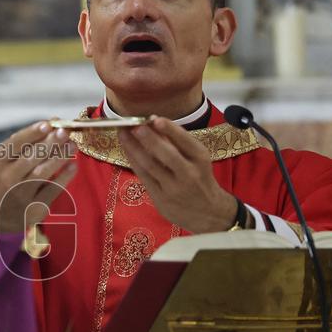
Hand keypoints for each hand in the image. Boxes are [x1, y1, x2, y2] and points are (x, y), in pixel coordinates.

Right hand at [0, 121, 76, 234]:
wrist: (4, 215)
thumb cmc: (11, 179)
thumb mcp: (11, 161)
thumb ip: (30, 142)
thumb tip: (54, 122)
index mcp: (1, 161)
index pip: (16, 144)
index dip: (32, 133)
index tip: (48, 124)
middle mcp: (8, 177)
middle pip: (30, 157)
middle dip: (49, 143)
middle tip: (65, 132)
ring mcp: (21, 193)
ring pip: (41, 173)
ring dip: (58, 158)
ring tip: (72, 146)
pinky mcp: (35, 206)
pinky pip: (52, 190)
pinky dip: (64, 177)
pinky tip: (73, 166)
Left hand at [117, 117, 236, 233]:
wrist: (207, 212)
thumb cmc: (199, 178)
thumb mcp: (196, 159)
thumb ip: (177, 142)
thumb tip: (154, 122)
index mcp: (201, 159)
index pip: (185, 141)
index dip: (170, 129)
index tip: (155, 118)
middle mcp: (189, 173)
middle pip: (167, 154)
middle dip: (149, 139)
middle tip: (134, 126)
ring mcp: (173, 187)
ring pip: (151, 165)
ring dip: (134, 148)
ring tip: (123, 134)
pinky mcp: (160, 197)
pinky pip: (144, 176)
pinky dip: (133, 161)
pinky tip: (127, 149)